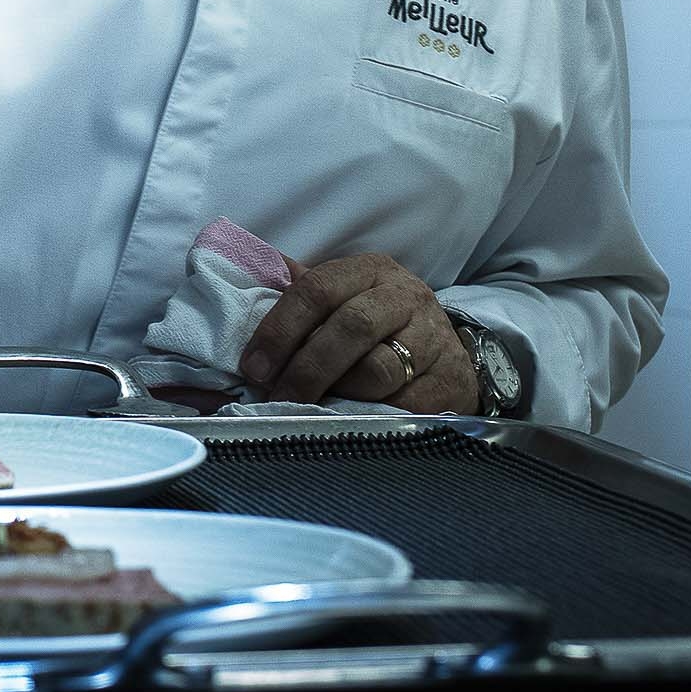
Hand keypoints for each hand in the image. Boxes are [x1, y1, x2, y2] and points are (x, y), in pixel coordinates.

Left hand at [238, 252, 479, 411]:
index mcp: (370, 271)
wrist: (447, 354)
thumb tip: (240, 281)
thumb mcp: (345, 299)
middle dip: (306, 367)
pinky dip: (373, 417)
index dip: (280, 328)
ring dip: (339, 393)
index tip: (253, 366)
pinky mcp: (450, 381)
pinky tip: (354, 421)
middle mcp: (405, 297)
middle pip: (350, 327)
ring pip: (378, 369)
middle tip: (277, 397)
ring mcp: (433, 338)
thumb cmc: (380, 326)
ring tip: (316, 408)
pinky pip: (404, 405)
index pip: (317, 289)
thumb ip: (299, 295)